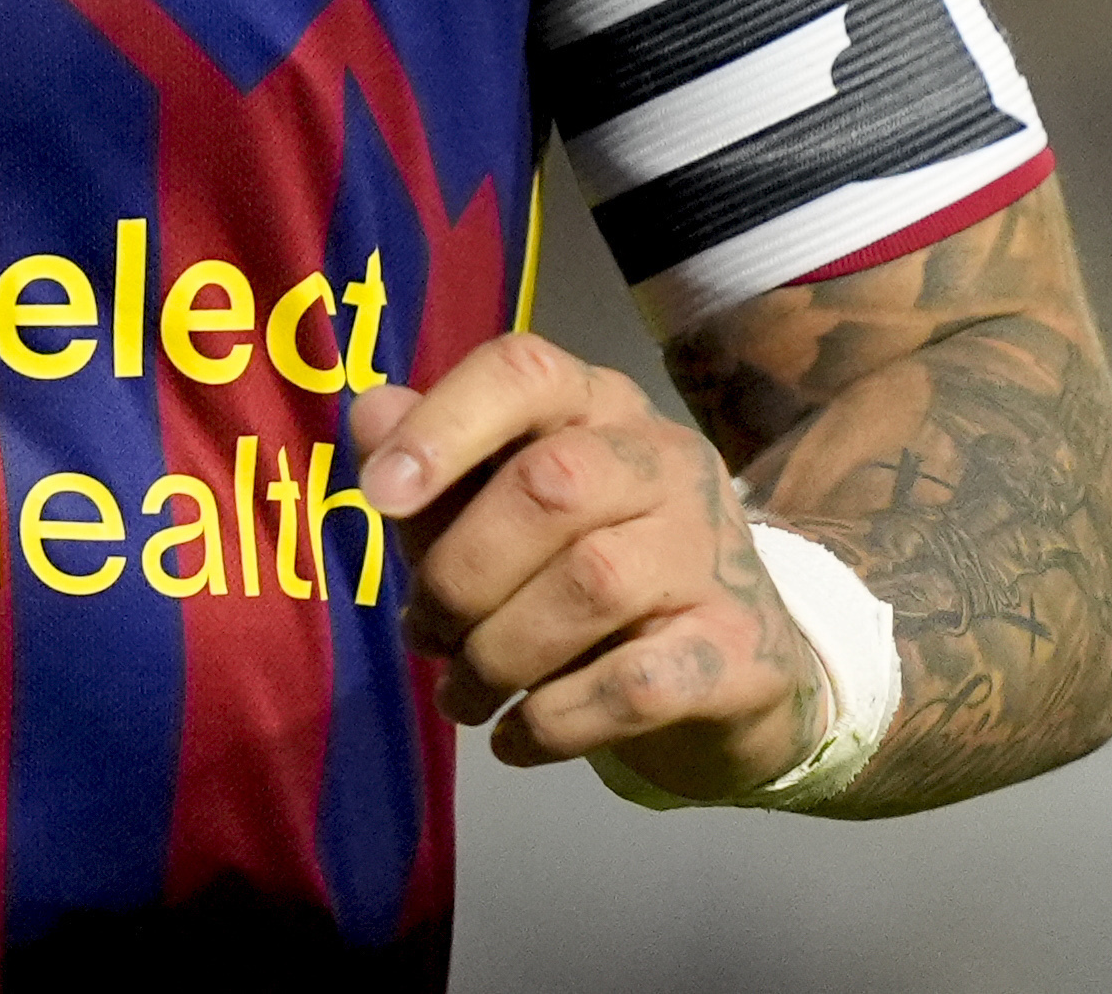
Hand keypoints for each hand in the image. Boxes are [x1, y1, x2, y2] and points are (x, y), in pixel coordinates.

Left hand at [349, 330, 826, 800]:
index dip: (444, 427)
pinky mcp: (740, 653)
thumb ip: (438, 477)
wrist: (732, 685)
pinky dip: (553, 720)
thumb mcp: (500, 521)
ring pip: (591, 583)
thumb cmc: (586, 581)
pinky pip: (633, 683)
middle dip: (459, 574)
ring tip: (462, 697)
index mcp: (599, 409)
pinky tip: (514, 740)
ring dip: (496, 655)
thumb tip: (370, 415)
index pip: (524, 372)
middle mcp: (666, 462)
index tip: (378, 495)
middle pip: (550, 485)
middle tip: (424, 635)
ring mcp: (713, 554)